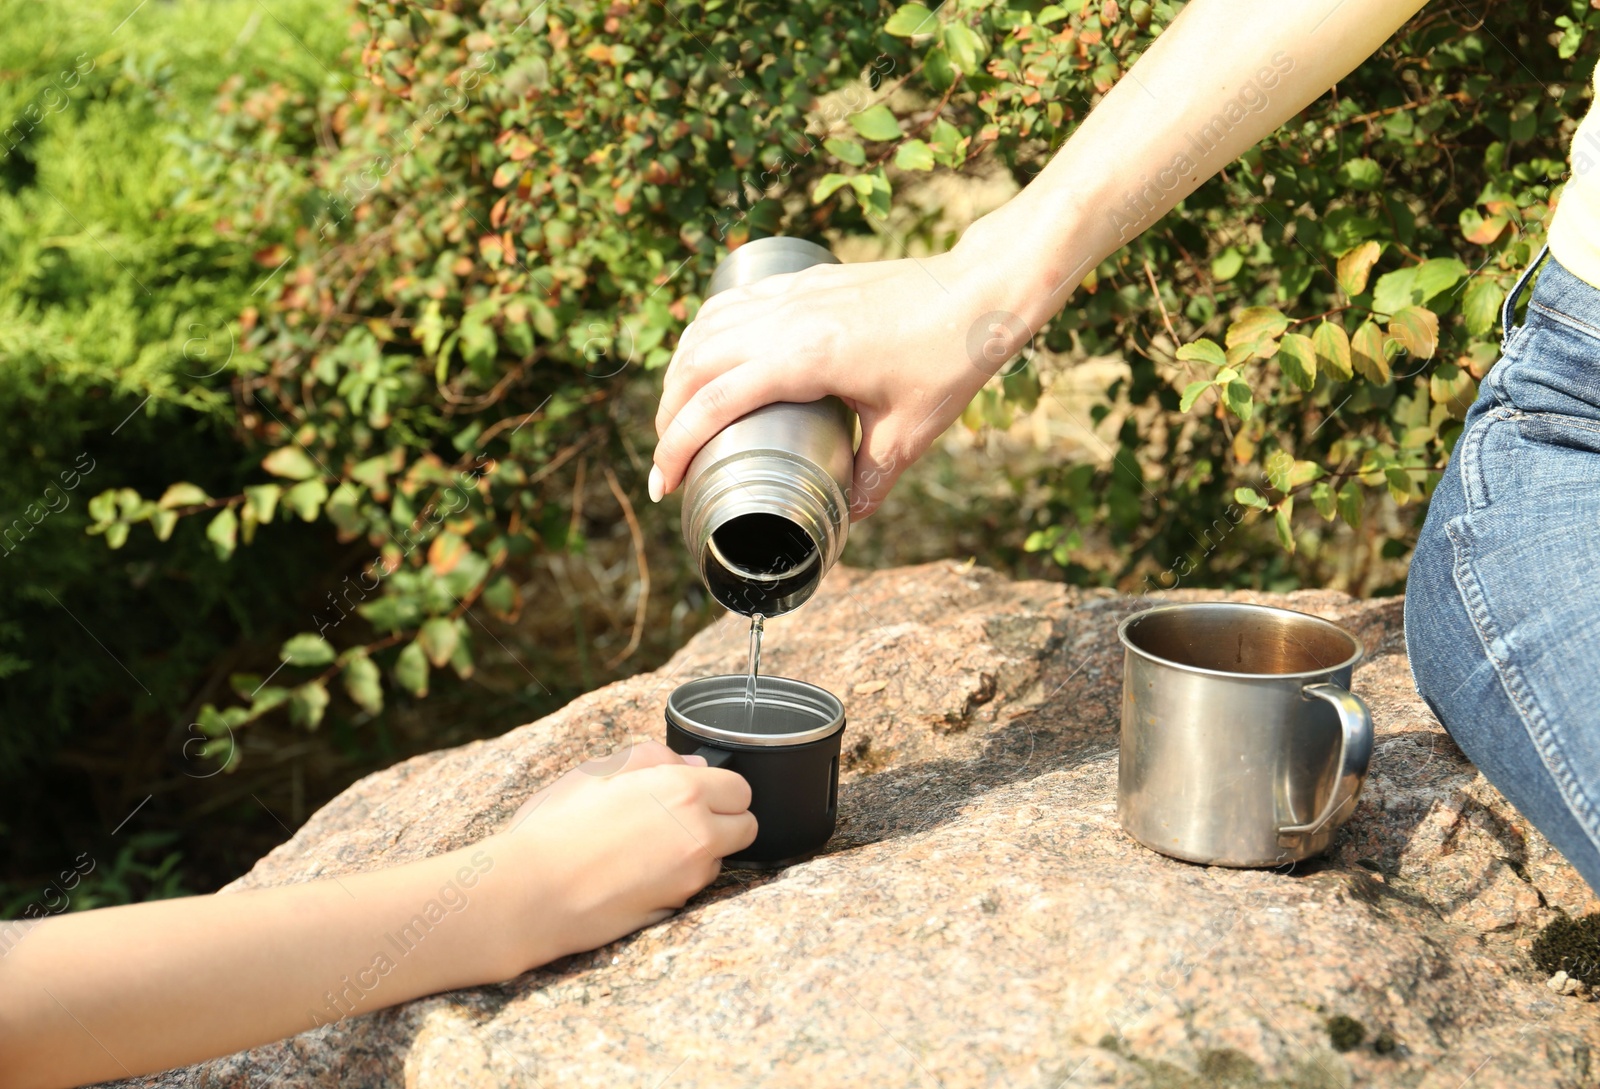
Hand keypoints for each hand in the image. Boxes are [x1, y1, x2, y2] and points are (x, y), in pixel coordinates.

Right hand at [496, 741, 756, 967]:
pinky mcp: (676, 907)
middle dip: (725, 821)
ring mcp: (691, 875)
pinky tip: (641, 873)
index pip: (741, 788)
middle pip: (747, 826)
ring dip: (702, 852)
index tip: (700, 792)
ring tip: (652, 848)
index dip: (720, 789)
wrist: (533, 891)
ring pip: (720, 858)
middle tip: (685, 820)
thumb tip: (691, 765)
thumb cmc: (556, 828)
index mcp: (683, 789)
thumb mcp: (596, 772)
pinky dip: (680, 879)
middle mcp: (699, 832)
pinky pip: (694, 887)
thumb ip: (652, 760)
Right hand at [650, 245, 1035, 519]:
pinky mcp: (804, 282)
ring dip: (679, 374)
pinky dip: (704, 336)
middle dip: (668, 417)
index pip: (714, 400)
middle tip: (669, 463)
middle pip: (694, 365)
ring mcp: (793, 294)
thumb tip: (846, 521)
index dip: (677, 445)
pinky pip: (732, 305)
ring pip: (705, 329)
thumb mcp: (909, 433)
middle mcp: (788, 318)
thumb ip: (871, 479)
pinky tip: (704, 360)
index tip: (664, 485)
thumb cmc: (949, 357)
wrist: (981, 289)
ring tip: (677, 418)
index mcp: (807, 357)